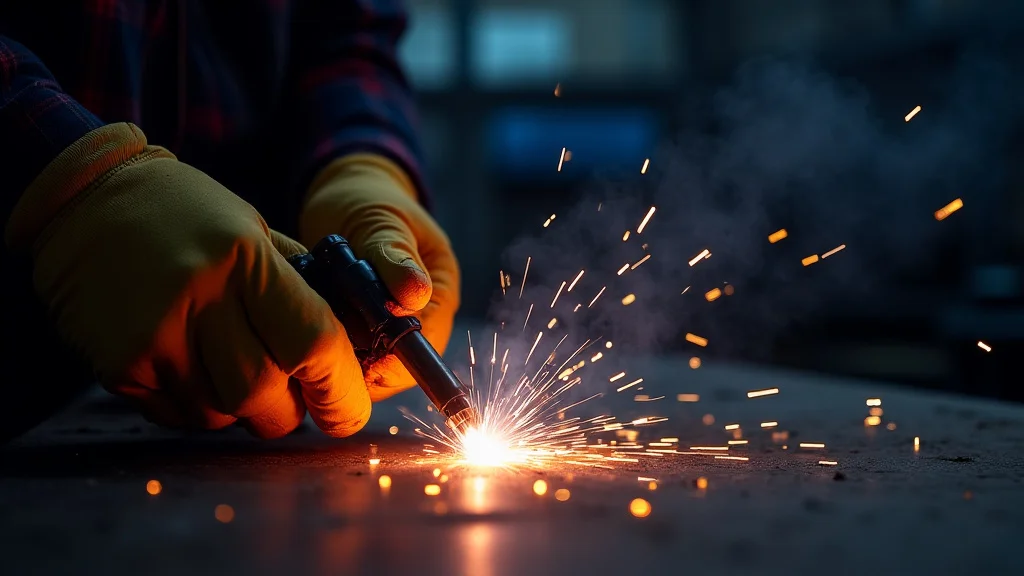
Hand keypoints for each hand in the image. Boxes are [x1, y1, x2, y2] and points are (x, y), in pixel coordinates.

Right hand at [5, 123, 371, 437]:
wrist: (85, 202)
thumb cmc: (186, 215)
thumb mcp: (255, 231)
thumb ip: (301, 288)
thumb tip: (353, 351)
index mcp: (245, 258)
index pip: (313, 343)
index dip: (341, 391)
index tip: (348, 411)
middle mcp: (198, 297)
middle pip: (264, 395)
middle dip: (287, 410)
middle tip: (289, 396)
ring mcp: (152, 335)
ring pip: (221, 415)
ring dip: (242, 410)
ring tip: (234, 370)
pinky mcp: (117, 364)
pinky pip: (178, 416)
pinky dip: (200, 407)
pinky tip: (194, 369)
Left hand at [299, 154, 460, 400]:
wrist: (346, 195)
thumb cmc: (368, 202)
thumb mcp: (381, 221)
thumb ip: (395, 255)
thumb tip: (415, 293)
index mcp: (441, 292)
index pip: (425, 347)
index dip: (389, 358)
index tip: (349, 348)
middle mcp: (424, 317)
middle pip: (399, 368)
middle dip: (361, 364)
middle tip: (321, 339)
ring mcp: (395, 327)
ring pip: (373, 369)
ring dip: (343, 359)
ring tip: (312, 332)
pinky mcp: (366, 331)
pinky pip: (352, 358)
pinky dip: (331, 349)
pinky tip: (308, 332)